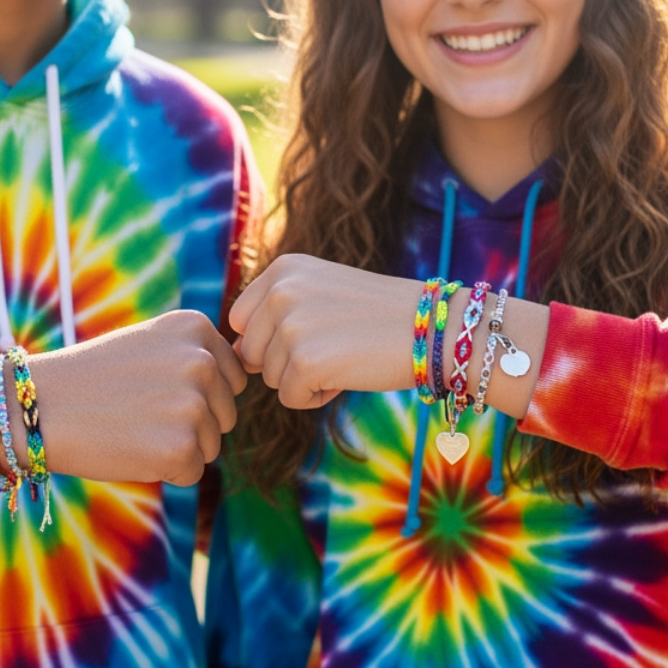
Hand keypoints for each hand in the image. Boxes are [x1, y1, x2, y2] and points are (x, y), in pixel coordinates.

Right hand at [25, 310, 245, 485]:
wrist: (38, 407)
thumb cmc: (93, 379)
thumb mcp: (151, 344)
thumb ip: (197, 354)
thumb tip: (247, 375)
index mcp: (196, 327)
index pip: (231, 378)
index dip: (194, 394)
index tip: (151, 388)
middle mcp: (202, 360)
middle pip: (225, 414)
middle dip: (190, 423)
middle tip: (137, 412)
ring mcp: (194, 403)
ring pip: (211, 445)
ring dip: (177, 447)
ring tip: (131, 427)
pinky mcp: (182, 447)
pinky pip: (193, 472)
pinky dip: (165, 471)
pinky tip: (130, 448)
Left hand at [229, 254, 421, 408]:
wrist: (433, 329)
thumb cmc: (379, 315)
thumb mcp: (320, 291)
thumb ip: (276, 311)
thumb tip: (234, 352)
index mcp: (283, 269)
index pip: (241, 320)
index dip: (270, 340)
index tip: (312, 334)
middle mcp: (281, 291)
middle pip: (253, 353)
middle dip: (287, 362)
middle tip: (335, 347)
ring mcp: (291, 326)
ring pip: (271, 378)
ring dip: (304, 380)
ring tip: (345, 357)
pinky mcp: (305, 362)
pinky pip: (290, 398)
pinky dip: (317, 398)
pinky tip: (348, 374)